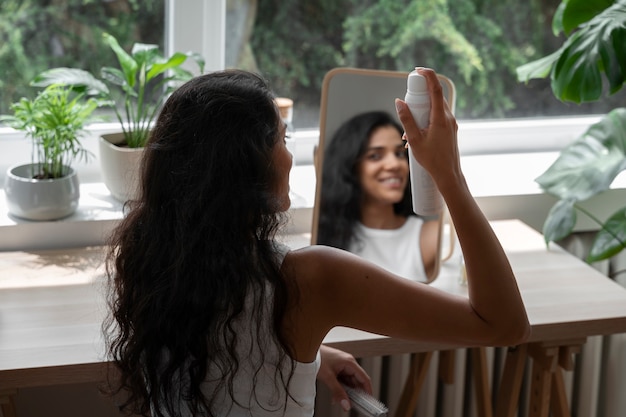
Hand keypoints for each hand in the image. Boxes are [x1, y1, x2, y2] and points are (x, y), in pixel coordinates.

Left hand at [317, 345, 371, 411]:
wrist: (306, 350)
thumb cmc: (317, 357)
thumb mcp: (328, 377)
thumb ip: (338, 392)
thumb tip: (346, 403)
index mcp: (350, 362)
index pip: (364, 378)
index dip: (368, 390)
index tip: (368, 401)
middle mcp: (348, 363)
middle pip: (356, 382)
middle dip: (353, 394)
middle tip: (351, 404)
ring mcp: (342, 365)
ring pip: (348, 382)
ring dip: (345, 392)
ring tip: (339, 400)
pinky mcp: (336, 368)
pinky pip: (342, 380)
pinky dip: (340, 388)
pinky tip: (335, 395)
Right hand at [395, 67, 459, 192]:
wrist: (448, 174)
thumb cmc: (432, 159)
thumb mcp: (414, 139)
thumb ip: (406, 119)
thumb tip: (399, 102)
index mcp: (441, 118)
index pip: (436, 89)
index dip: (428, 75)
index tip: (418, 70)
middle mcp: (448, 118)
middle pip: (435, 96)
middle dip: (420, 95)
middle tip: (408, 103)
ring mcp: (451, 123)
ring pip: (435, 107)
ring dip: (422, 110)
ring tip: (410, 128)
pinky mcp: (450, 129)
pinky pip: (437, 116)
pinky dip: (426, 118)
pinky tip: (416, 134)